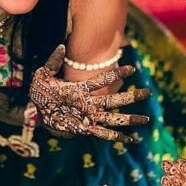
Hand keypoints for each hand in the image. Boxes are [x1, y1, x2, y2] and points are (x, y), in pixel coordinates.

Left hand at [29, 46, 148, 142]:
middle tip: (148, 92)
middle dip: (131, 97)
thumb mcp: (43, 74)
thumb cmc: (41, 90)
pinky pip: (102, 133)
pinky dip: (114, 137)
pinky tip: (128, 139)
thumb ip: (53, 62)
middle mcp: (89, 102)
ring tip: (145, 119)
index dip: (116, 74)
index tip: (131, 68)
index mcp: (81, 89)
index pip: (102, 80)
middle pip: (114, 100)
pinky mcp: (84, 128)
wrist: (37, 110)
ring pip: (113, 117)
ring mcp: (88, 116)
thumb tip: (60, 46)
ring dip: (128, 118)